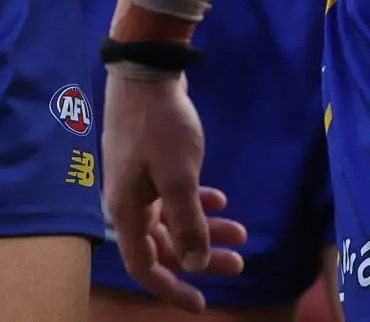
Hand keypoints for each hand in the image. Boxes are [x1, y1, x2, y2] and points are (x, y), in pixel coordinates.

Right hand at [102, 72, 248, 311]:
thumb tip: (195, 264)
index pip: (145, 266)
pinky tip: (221, 199)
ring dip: (206, 228)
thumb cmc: (160, 125)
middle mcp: (129, 201)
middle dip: (201, 257)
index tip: (202, 304)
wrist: (146, 71)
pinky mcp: (150, 162)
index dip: (171, 289)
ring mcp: (139, 181)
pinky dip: (197, 202)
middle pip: (165, 245)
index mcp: (128, 210)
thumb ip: (188, 223)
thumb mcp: (179, 177)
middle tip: (238, 262)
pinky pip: (174, 196)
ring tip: (241, 232)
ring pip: (173, 219)